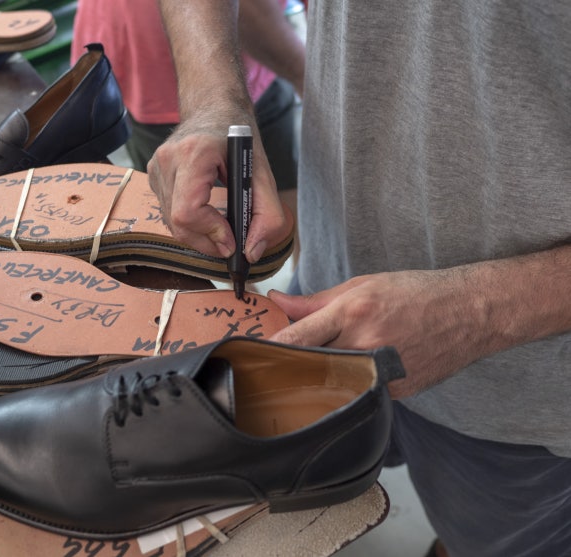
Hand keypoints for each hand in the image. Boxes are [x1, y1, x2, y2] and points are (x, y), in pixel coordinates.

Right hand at [147, 118, 291, 262]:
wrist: (213, 106)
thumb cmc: (238, 136)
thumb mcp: (262, 173)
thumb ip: (267, 214)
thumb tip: (251, 252)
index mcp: (194, 153)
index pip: (188, 211)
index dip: (211, 233)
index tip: (232, 241)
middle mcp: (168, 160)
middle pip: (178, 223)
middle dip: (206, 242)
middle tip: (230, 245)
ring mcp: (156, 168)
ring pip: (171, 223)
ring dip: (199, 235)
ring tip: (222, 230)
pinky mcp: (153, 176)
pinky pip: (168, 213)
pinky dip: (190, 224)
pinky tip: (207, 216)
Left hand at [267, 268, 489, 398]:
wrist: (468, 313)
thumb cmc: (414, 292)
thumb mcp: (361, 285)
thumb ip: (315, 300)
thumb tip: (277, 301)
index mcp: (353, 312)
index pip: (298, 338)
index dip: (271, 349)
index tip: (249, 356)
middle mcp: (365, 344)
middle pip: (310, 364)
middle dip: (290, 365)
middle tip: (273, 365)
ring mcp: (381, 373)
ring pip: (331, 384)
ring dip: (315, 379)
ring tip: (305, 371)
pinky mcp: (394, 393)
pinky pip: (356, 393)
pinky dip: (345, 385)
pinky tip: (344, 376)